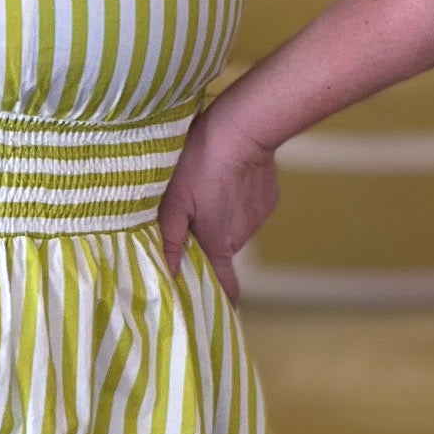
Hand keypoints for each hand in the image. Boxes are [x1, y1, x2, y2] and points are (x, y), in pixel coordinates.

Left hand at [156, 102, 280, 304]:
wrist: (244, 127)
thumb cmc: (202, 161)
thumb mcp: (174, 200)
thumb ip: (169, 239)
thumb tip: (165, 273)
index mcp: (219, 243)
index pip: (225, 286)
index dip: (219, 299)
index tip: (211, 306)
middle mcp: (242, 236)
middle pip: (219, 248)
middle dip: (204, 238)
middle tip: (187, 215)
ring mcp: (258, 217)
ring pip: (231, 225)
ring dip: (219, 215)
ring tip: (205, 188)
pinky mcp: (268, 199)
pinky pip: (246, 207)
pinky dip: (234, 198)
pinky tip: (225, 177)